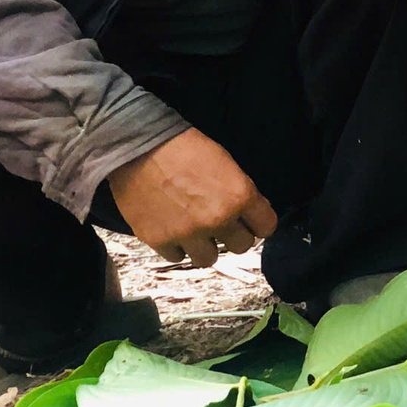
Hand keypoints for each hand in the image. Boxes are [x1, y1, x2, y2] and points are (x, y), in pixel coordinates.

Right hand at [108, 128, 276, 269]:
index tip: (250, 221)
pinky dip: (177, 246)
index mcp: (239, 196)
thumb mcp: (226, 163)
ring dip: (205, 246)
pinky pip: (178, 257)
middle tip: (221, 223)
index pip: (266, 227)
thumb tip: (251, 212)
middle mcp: (217, 219)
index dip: (258, 223)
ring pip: (209, 259)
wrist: (140, 147)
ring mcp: (188, 234)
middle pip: (242, 246)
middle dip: (233, 235)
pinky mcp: (160, 241)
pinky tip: (173, 228)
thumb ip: (241, 191)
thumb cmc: (185, 148)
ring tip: (195, 229)